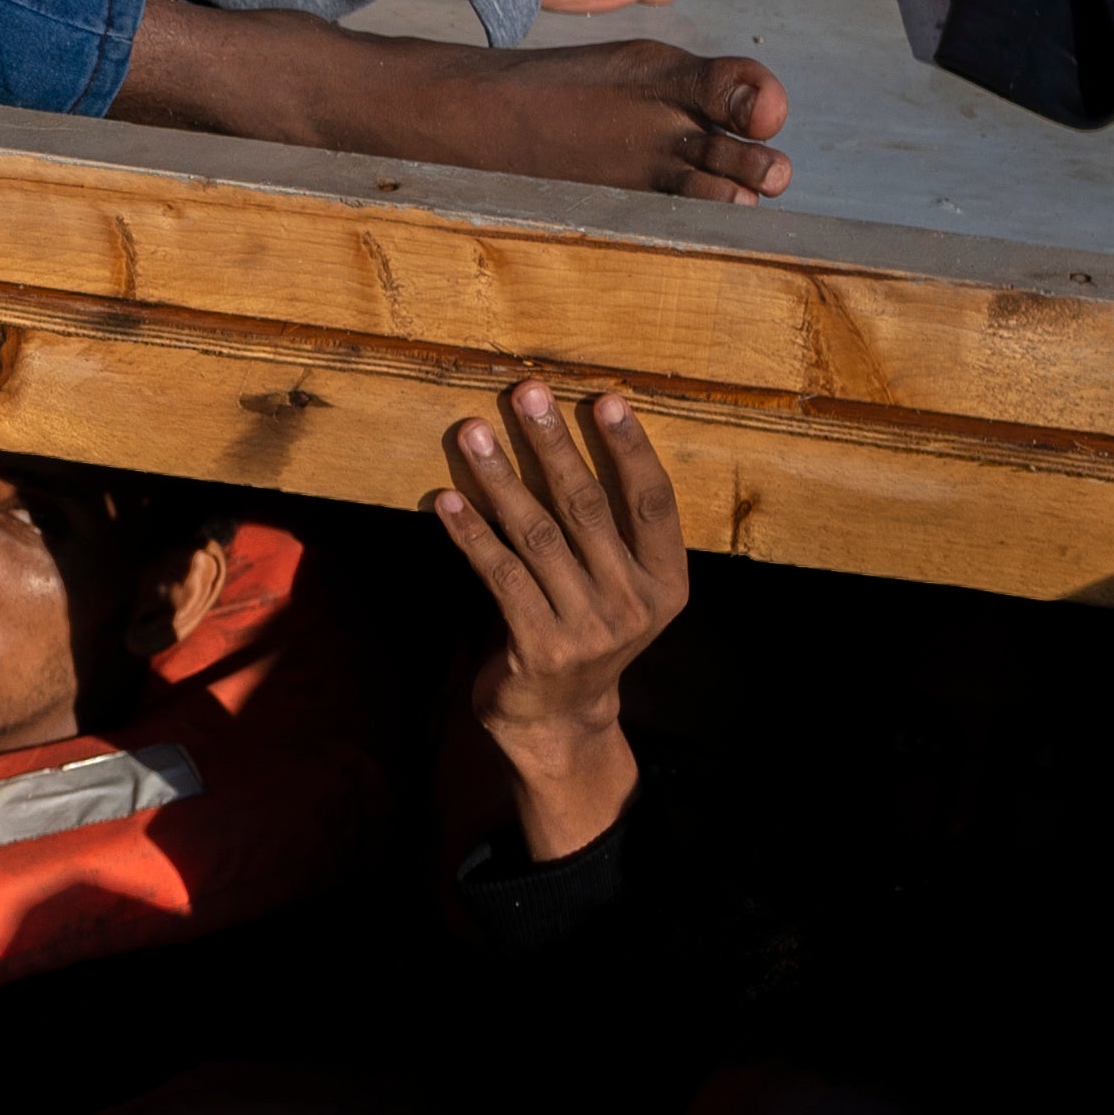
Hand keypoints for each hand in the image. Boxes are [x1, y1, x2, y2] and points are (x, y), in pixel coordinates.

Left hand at [434, 381, 683, 864]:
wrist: (557, 721)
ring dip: (499, 478)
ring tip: (472, 432)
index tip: (605, 398)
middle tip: (526, 393)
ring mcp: (590, 628)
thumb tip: (563, 440)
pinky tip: (447, 500)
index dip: (630, 448)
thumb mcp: (617, 589)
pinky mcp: (540, 647)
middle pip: (589, 507)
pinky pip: (500, 575)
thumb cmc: (580, 633)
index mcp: (666, 581)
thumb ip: (608, 534)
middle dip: (552, 444)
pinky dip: (471, 534)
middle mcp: (635, 603)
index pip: (652, 501)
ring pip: (538, 535)